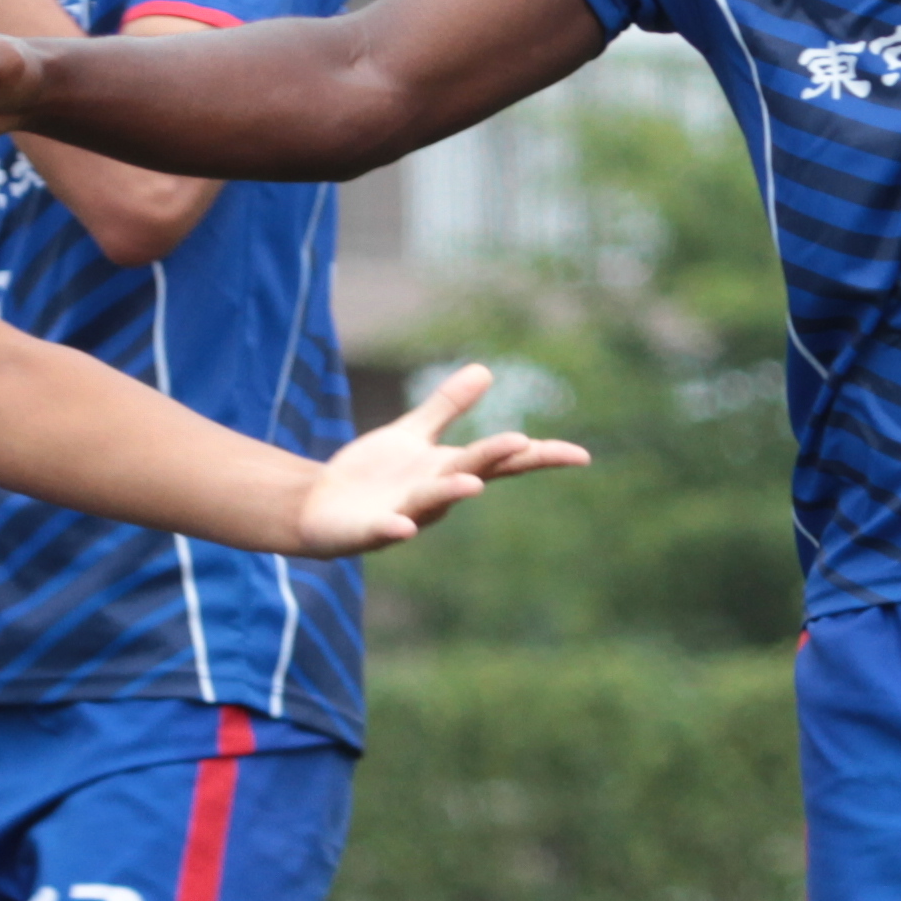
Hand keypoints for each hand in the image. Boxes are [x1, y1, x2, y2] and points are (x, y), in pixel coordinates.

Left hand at [293, 361, 588, 554]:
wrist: (319, 508)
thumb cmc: (372, 476)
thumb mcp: (412, 435)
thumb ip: (447, 407)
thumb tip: (485, 369)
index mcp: (449, 468)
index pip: (502, 461)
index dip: (540, 456)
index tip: (580, 455)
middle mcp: (435, 494)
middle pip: (472, 472)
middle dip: (494, 458)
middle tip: (523, 443)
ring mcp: (405, 513)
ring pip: (433, 502)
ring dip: (453, 492)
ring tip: (471, 483)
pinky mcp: (371, 530)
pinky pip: (386, 531)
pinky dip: (396, 528)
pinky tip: (404, 527)